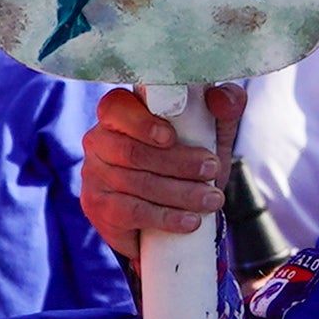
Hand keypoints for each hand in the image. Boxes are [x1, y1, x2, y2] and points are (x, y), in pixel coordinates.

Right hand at [77, 82, 242, 257]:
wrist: (169, 215)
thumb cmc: (187, 159)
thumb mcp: (211, 131)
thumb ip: (224, 105)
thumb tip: (219, 98)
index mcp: (120, 113)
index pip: (116, 107)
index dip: (140, 122)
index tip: (170, 137)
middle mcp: (98, 140)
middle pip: (132, 152)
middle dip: (178, 163)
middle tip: (212, 170)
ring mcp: (94, 175)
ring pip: (136, 183)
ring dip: (180, 193)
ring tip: (212, 199)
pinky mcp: (98, 206)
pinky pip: (131, 212)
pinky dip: (165, 217)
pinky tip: (189, 221)